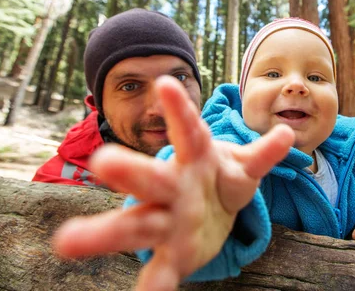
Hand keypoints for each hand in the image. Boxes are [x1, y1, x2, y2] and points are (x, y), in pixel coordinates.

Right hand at [53, 75, 294, 290]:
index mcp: (195, 160)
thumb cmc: (222, 181)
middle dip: (131, 171)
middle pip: (152, 179)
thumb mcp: (244, 168)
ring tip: (66, 242)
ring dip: (103, 233)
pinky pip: (161, 272)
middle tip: (102, 161)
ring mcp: (169, 223)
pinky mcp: (174, 255)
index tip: (167, 84)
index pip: (187, 133)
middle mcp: (174, 189)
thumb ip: (262, 155)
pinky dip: (154, 286)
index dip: (180, 110)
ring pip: (136, 226)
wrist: (214, 216)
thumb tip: (288, 135)